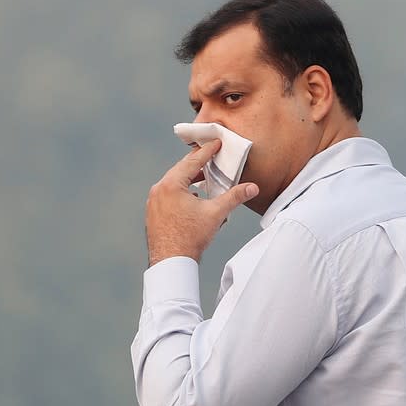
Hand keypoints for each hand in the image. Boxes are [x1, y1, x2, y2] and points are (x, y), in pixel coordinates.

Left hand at [145, 139, 258, 265]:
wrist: (170, 262)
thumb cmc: (190, 238)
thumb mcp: (215, 213)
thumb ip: (234, 197)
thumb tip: (252, 188)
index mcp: (171, 185)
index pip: (192, 162)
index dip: (207, 152)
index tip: (216, 143)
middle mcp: (158, 190)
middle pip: (180, 170)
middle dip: (197, 164)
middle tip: (210, 156)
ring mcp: (153, 202)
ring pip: (174, 183)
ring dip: (189, 179)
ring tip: (204, 178)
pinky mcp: (153, 213)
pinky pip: (168, 195)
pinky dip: (181, 192)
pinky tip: (193, 199)